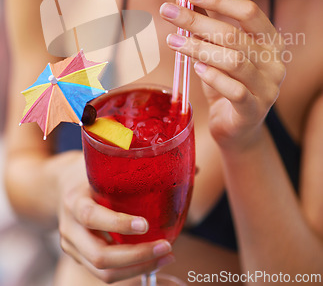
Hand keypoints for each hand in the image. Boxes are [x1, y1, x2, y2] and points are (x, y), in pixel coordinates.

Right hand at [57, 154, 172, 282]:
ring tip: (166, 255)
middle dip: (136, 257)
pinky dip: (131, 269)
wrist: (56, 185)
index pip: (91, 216)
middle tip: (167, 246)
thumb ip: (139, 166)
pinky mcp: (79, 257)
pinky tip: (152, 258)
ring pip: (103, 272)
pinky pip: (105, 272)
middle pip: (99, 256)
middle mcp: (69, 228)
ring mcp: (72, 246)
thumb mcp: (102, 163)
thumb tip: (192, 168)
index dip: (118, 223)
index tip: (145, 225)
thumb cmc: (87, 170)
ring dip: (138, 268)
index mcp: (74, 200)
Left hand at [160, 0, 285, 150]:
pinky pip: (235, 90)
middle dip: (196, 21)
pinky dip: (213, 76)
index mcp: (271, 41)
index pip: (249, 11)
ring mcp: (268, 87)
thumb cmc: (227, 83)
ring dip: (198, 47)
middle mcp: (274, 62)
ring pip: (233, 60)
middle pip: (234, 34)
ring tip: (173, 40)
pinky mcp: (254, 110)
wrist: (237, 128)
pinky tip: (196, 67)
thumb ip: (207, 26)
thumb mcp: (218, 51)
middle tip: (168, 11)